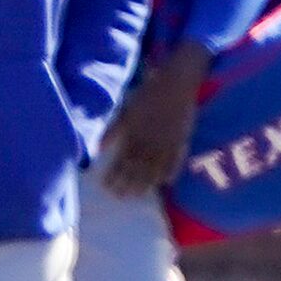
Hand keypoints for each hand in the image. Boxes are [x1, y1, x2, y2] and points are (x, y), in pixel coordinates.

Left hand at [99, 45, 208, 198]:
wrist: (177, 83)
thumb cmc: (147, 95)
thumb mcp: (125, 112)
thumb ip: (112, 132)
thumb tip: (97, 150)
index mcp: (134, 134)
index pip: (122, 160)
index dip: (114, 175)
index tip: (105, 187)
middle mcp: (151, 141)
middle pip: (138, 168)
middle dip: (128, 183)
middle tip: (120, 198)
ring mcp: (168, 142)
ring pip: (156, 168)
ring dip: (147, 183)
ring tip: (138, 196)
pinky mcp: (183, 139)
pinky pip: (177, 160)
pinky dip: (172, 172)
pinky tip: (166, 183)